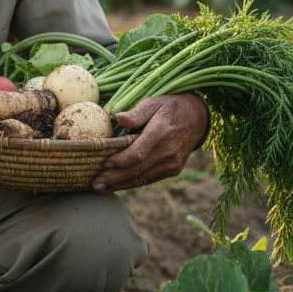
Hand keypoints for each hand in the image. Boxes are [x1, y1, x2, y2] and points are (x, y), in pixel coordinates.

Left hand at [92, 94, 207, 192]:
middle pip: (138, 169)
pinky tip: (117, 185)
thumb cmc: (169, 107)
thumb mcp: (153, 103)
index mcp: (161, 132)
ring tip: (100, 188)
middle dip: (115, 178)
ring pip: (143, 177)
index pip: (139, 153)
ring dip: (121, 184)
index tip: (103, 164)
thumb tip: (118, 118)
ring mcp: (173, 163)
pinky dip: (132, 183)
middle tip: (95, 184)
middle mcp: (169, 151)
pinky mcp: (173, 169)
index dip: (120, 161)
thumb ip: (136, 113)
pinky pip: (150, 178)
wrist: (197, 118)